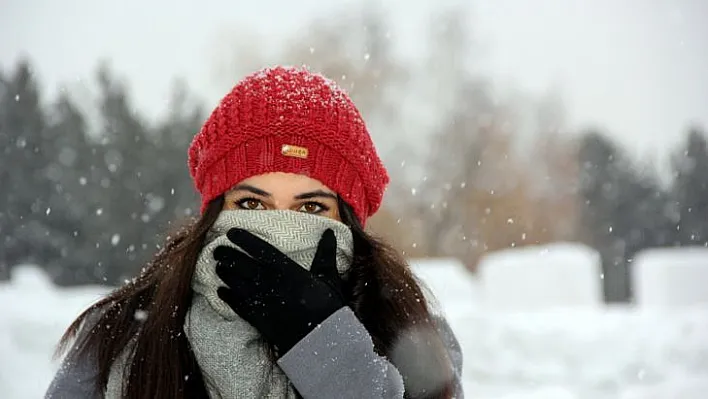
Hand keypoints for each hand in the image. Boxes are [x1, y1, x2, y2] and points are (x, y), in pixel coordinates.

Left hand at [213, 228, 345, 354]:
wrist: (319, 339)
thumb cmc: (326, 306)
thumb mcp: (328, 276)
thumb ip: (326, 253)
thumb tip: (329, 231)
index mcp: (285, 269)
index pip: (259, 249)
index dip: (243, 239)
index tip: (231, 233)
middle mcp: (269, 282)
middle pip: (240, 265)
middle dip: (226, 255)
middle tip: (217, 249)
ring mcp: (261, 301)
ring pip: (235, 283)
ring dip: (224, 274)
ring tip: (218, 267)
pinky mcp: (257, 318)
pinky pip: (236, 305)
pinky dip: (227, 297)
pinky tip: (220, 291)